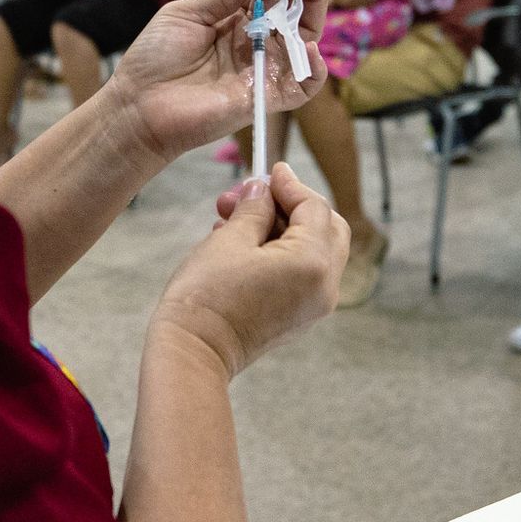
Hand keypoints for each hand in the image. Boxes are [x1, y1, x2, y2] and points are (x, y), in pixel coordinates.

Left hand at [104, 0, 328, 159]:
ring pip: (305, 36)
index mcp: (235, 18)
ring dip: (313, 4)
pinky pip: (303, 86)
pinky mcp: (265, 97)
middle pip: (291, 5)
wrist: (137, 106)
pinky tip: (310, 43)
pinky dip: (315, 68)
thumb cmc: (155, 60)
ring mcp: (262, 68)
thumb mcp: (185, 14)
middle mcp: (254, 40)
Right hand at [154, 166, 348, 377]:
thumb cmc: (206, 295)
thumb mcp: (229, 238)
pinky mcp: (300, 317)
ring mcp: (315, 305)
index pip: (313, 207)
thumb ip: (254, 208)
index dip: (290, 184)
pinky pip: (302, 273)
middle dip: (289, 206)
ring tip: (233, 218)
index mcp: (312, 262)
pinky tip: (243, 244)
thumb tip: (262, 189)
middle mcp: (325, 285)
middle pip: (326, 228)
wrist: (194, 351)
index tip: (270, 169)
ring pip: (314, 250)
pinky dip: (282, 252)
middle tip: (251, 195)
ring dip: (281, 228)